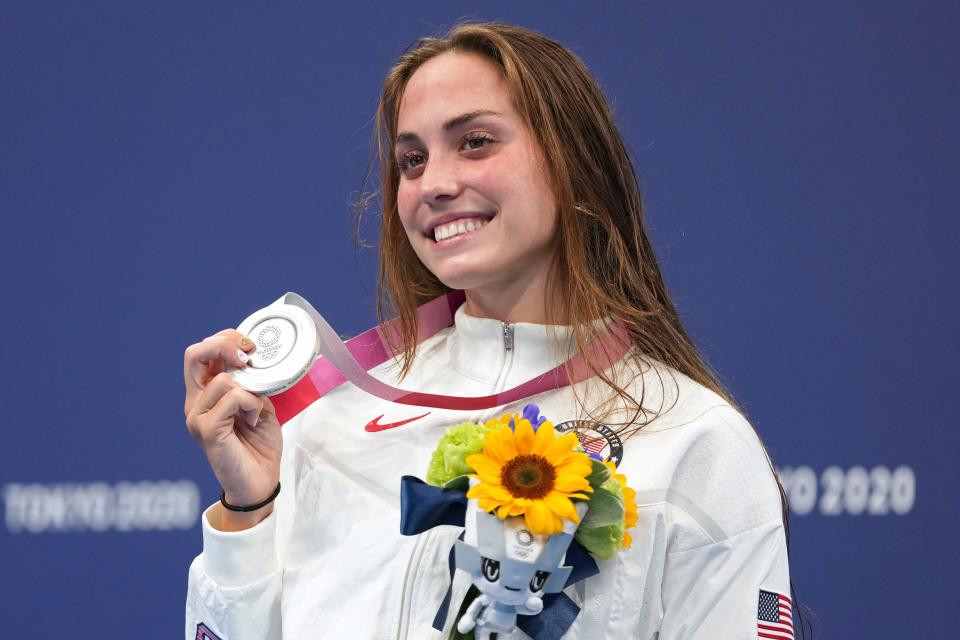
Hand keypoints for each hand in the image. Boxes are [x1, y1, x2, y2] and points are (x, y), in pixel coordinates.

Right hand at [184, 329, 282, 530]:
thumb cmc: (258, 445)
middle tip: (249, 357)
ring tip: (256, 411)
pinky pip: (231, 399)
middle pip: (194, 353)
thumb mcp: (258, 404)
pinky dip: (250, 404)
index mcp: (205, 393)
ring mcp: (197, 416)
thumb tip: (255, 359)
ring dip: (251, 390)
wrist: (259, 483)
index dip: (225, 340)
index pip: (202, 352)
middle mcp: (195, 402)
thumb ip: (252, 383)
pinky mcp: (206, 431)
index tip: (251, 348)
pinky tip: (253, 421)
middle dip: (226, 344)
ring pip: (222, 379)